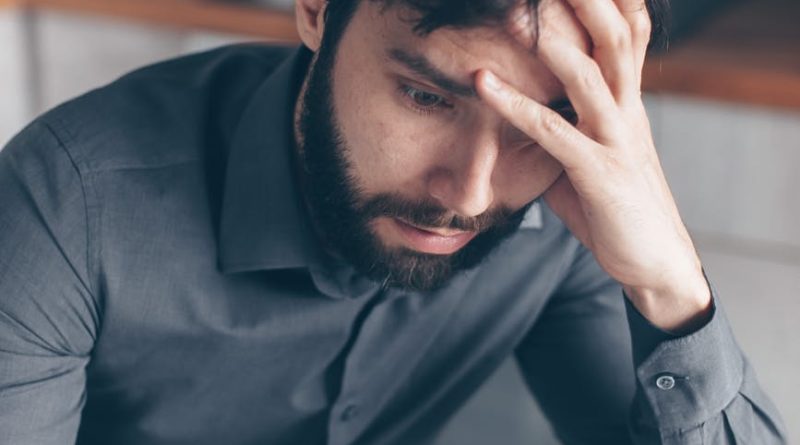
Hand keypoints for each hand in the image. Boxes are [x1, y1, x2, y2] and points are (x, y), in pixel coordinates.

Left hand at [475, 0, 710, 331]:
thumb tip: (521, 117)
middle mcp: (628, 111)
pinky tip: (482, 82)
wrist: (656, 263)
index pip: (626, 36)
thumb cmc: (616, 209)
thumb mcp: (588, 158)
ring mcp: (616, 140)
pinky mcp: (599, 173)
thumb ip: (561, 130)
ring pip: (589, 74)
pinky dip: (513, 103)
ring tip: (512, 10)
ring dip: (550, 39)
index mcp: (628, 103)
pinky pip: (552, 131)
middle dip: (584, 2)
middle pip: (614, 38)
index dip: (606, 2)